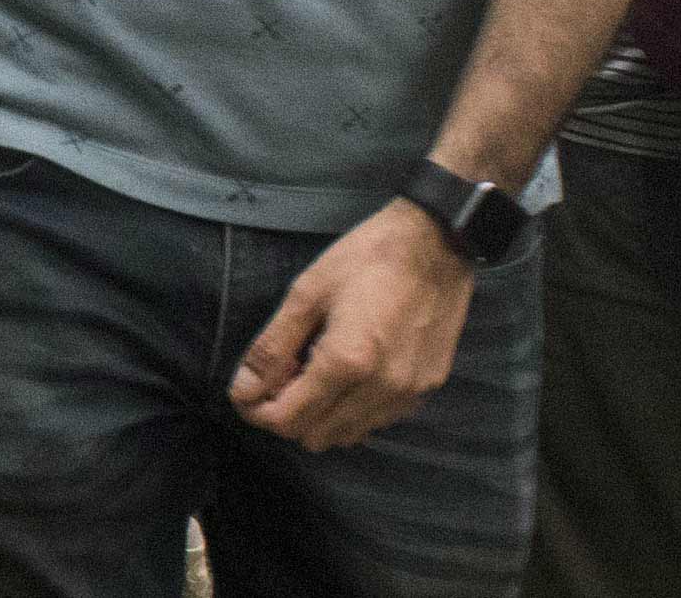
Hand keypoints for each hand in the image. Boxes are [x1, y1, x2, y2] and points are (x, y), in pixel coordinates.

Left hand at [228, 200, 477, 451]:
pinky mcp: (428, 388)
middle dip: (287, 413)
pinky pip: (378, 420)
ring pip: (348, 435)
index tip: (247, 391)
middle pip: (315, 436)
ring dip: (321, 415)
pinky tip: (348, 373)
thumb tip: (244, 388)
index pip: (288, 420)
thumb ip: (272, 347)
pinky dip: (353, 410)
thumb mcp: (307, 293)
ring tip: (314, 370)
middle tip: (282, 373)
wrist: (437, 244)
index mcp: (347, 362)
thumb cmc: (368, 258)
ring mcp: (409, 392)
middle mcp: (381, 388)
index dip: (257, 410)